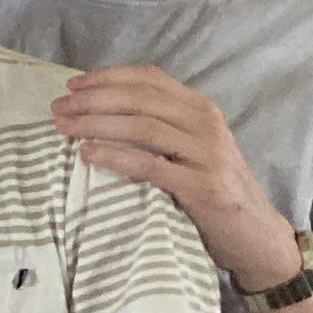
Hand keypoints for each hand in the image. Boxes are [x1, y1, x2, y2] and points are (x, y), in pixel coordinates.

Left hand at [50, 66, 301, 287]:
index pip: (151, 79)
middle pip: (141, 99)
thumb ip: (160, 130)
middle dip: (93, 100)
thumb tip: (99, 116)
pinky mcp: (202, 187)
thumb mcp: (190, 151)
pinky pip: (150, 166)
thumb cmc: (212, 192)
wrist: (255, 235)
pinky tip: (88, 154)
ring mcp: (207, 154)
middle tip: (57, 107)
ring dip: (97, 124)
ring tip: (64, 128)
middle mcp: (206, 124)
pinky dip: (116, 157)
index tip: (72, 85)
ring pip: (143, 127)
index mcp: (201, 110)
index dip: (108, 77)